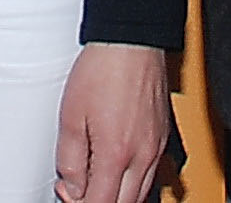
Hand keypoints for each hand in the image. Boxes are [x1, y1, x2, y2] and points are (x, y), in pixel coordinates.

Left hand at [54, 42, 171, 202]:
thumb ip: (69, 159)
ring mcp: (157, 148)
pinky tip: (117, 168)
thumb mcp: (70, 116)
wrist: (130, 42)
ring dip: (117, 194)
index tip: (67, 190)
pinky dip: (134, 181)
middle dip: (98, 201)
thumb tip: (71, 186)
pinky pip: (152, 174)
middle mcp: (143, 156)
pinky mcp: (163, 138)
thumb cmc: (102, 70)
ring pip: (141, 193)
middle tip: (77, 185)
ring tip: (94, 175)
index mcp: (117, 153)